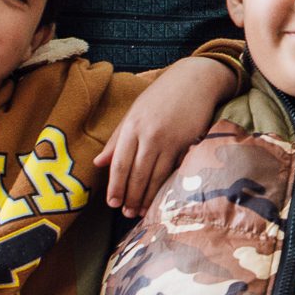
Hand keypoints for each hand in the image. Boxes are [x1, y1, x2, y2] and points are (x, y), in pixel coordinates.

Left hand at [94, 54, 239, 215]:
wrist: (195, 80)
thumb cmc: (161, 96)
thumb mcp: (134, 112)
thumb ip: (116, 139)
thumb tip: (99, 163)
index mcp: (132, 126)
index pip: (119, 164)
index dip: (115, 187)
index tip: (112, 203)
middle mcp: (149, 134)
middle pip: (137, 174)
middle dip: (131, 197)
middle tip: (126, 214)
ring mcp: (170, 140)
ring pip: (156, 176)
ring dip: (147, 197)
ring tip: (141, 211)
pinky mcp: (188, 143)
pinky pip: (174, 171)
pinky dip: (166, 186)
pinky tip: (162, 197)